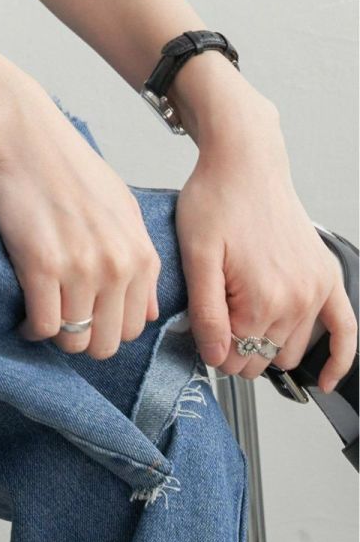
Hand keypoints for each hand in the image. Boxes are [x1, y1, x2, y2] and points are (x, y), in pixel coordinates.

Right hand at [0, 89, 162, 360]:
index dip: (108, 327)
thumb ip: (139, 258)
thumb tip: (148, 310)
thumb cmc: (64, 162)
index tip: (86, 316)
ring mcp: (80, 267)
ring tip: (42, 316)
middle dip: (84, 339)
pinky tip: (24, 316)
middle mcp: (117, 264)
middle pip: (107, 342)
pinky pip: (44, 326)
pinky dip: (32, 329)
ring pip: (75, 340)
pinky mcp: (41, 265)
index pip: (137, 326)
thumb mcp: (120, 205)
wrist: (20, 131)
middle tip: (61, 320)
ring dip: (56, 335)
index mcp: (140, 252)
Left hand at [176, 110, 357, 391]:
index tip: (201, 327)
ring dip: (267, 345)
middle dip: (237, 347)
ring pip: (291, 351)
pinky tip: (324, 378)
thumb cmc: (216, 199)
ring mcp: (318, 289)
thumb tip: (218, 357)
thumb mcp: (196, 255)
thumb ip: (207, 312)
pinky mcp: (328, 276)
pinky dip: (339, 359)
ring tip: (243, 315)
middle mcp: (298, 299)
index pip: (236, 356)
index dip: (212, 346)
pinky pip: (345, 329)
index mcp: (264, 298)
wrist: (245, 163)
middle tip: (215, 318)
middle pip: (262, 357)